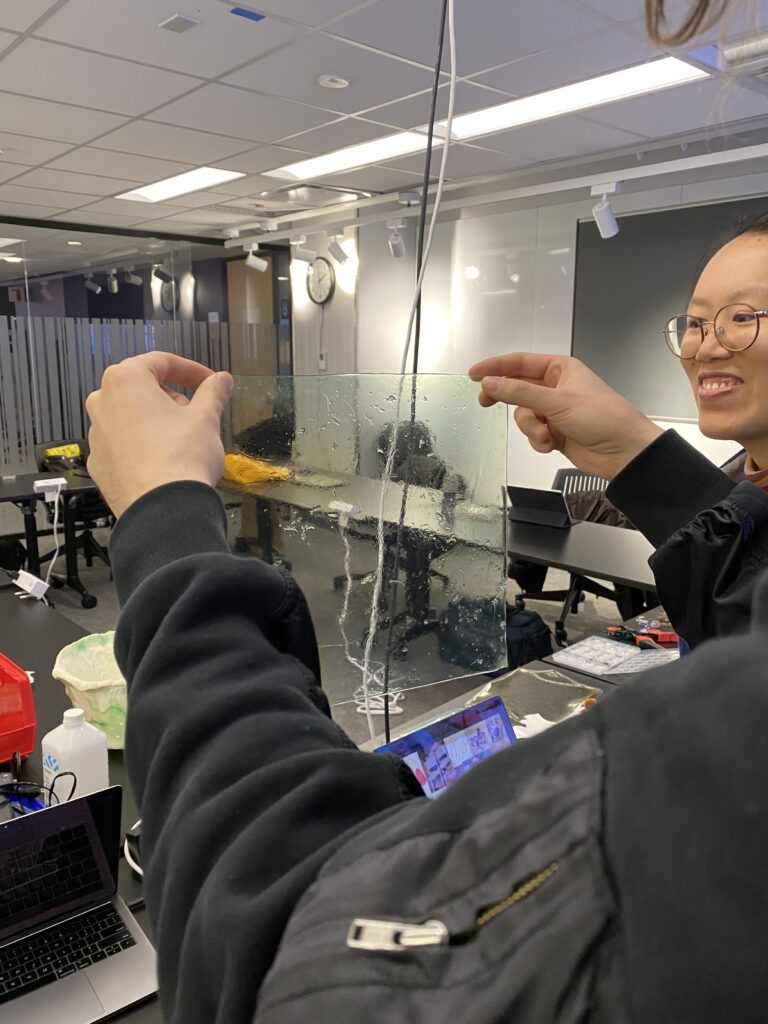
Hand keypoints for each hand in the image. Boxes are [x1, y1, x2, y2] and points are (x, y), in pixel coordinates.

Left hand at [86, 353, 233, 516]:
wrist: (162, 509)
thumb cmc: (181, 458)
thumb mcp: (206, 418)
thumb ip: (213, 393)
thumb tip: (222, 381)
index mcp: (126, 380)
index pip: (162, 362)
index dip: (192, 371)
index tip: (210, 382)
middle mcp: (103, 402)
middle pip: (142, 388)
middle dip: (171, 397)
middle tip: (197, 413)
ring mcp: (97, 434)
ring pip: (130, 416)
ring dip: (155, 421)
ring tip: (182, 440)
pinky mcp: (98, 462)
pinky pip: (123, 443)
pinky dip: (141, 445)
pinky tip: (163, 459)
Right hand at [468, 352, 662, 479]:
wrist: (624, 452)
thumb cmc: (604, 418)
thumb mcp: (557, 401)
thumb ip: (519, 392)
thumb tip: (491, 382)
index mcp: (560, 369)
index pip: (519, 363)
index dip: (495, 367)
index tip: (474, 373)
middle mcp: (556, 388)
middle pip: (517, 389)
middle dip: (507, 399)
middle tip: (485, 402)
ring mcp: (555, 411)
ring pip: (523, 415)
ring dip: (530, 428)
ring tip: (545, 435)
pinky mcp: (555, 432)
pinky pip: (533, 433)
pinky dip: (538, 440)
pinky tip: (552, 444)